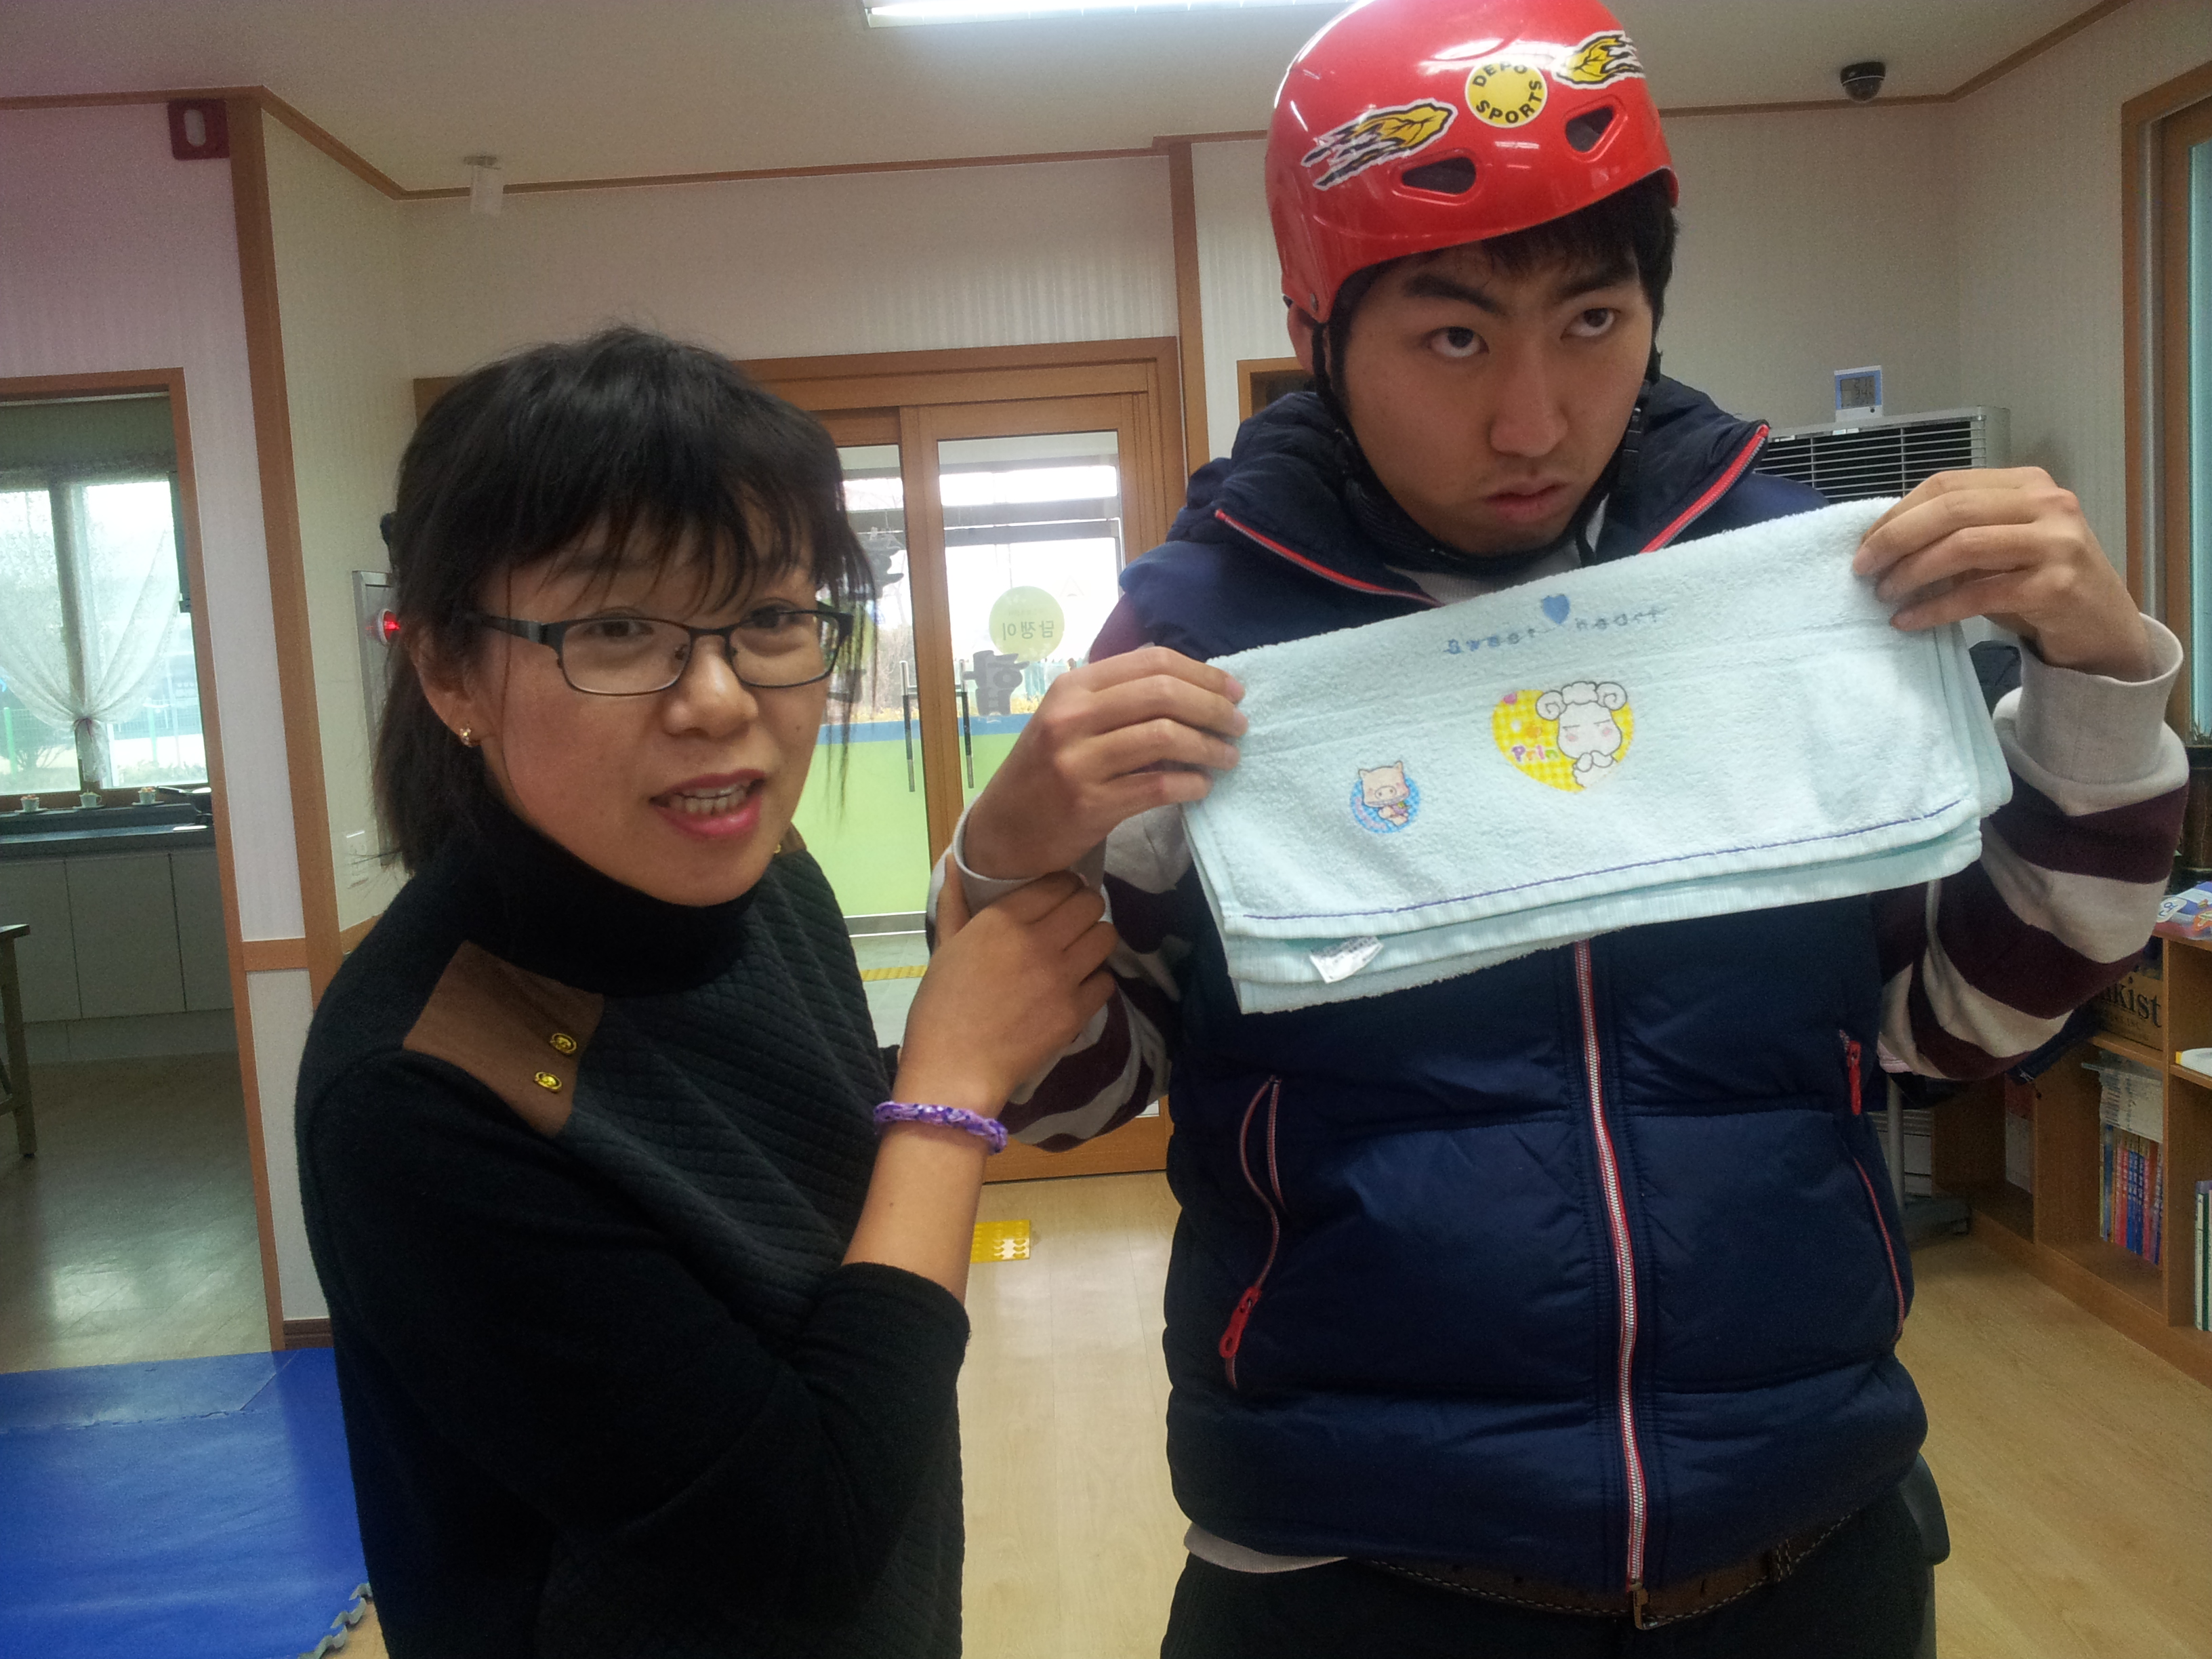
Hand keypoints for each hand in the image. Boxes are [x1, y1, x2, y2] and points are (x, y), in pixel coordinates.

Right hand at [895, 872, 1117, 1114]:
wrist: (954, 1070)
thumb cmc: (941, 1007)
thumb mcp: (944, 947)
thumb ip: (953, 901)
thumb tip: (953, 860)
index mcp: (1002, 920)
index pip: (1059, 883)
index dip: (1064, 887)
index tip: (1058, 898)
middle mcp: (1037, 940)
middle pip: (1090, 903)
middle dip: (1085, 908)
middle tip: (1073, 923)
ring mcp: (1061, 976)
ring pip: (1105, 937)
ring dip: (1096, 940)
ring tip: (1080, 951)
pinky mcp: (1076, 1010)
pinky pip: (1106, 980)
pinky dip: (1096, 981)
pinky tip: (1079, 986)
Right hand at [962, 647, 1246, 879]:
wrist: (1004, 828)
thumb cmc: (1046, 769)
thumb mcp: (1070, 719)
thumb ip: (1119, 699)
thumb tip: (1194, 688)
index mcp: (1073, 687)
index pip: (1152, 662)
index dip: (1202, 673)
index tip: (1233, 691)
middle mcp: (1072, 717)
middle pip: (1163, 694)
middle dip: (1213, 708)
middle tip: (1239, 724)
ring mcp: (1078, 761)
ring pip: (1164, 737)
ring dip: (1209, 746)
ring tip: (1228, 757)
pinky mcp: (1089, 804)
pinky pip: (1156, 786)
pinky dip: (1190, 784)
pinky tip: (1202, 786)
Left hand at [1853, 468, 2153, 678]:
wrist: (2101, 626)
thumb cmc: (2040, 582)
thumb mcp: (1999, 546)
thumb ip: (1956, 533)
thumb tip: (1883, 542)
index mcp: (2027, 483)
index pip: (1947, 484)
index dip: (1898, 513)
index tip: (1864, 543)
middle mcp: (2047, 504)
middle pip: (1951, 509)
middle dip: (1896, 539)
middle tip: (1862, 569)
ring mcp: (2056, 543)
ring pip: (1963, 546)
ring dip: (1911, 572)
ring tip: (1884, 594)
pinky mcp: (2056, 586)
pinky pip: (1978, 594)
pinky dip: (1934, 608)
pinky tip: (1908, 620)